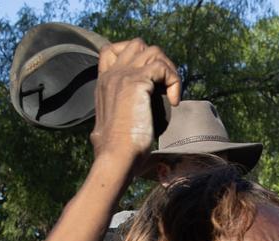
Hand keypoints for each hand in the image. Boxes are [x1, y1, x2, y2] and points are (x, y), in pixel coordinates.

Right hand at [90, 39, 179, 165]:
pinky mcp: (136, 82)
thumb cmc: (117, 153)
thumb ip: (122, 119)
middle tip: (166, 86)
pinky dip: (174, 81)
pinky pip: (162, 67)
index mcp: (104, 84)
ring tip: (172, 94)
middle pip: (137, 44)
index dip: (135, 56)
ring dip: (169, 69)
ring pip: (153, 51)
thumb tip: (137, 133)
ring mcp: (122, 76)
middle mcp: (111, 75)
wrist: (115, 158)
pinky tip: (174, 101)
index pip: (112, 50)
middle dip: (158, 60)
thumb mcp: (115, 129)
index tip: (150, 79)